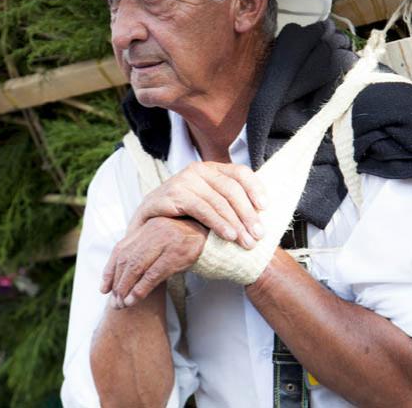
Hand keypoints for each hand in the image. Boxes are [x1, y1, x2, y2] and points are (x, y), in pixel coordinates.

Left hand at [102, 217, 207, 308]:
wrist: (214, 236)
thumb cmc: (185, 242)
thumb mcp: (162, 241)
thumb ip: (143, 250)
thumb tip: (122, 274)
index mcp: (146, 228)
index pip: (120, 249)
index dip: (109, 270)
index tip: (103, 289)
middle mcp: (152, 231)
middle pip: (126, 260)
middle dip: (117, 283)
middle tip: (115, 303)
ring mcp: (164, 241)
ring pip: (136, 267)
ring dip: (126, 288)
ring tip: (123, 304)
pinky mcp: (176, 253)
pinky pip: (153, 273)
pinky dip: (141, 288)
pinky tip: (135, 299)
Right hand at [130, 161, 267, 249]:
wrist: (145, 228)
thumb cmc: (181, 218)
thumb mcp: (207, 206)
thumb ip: (227, 203)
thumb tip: (261, 213)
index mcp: (210, 169)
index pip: (239, 172)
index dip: (255, 188)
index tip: (266, 208)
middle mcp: (197, 170)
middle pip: (231, 188)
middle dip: (248, 213)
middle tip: (259, 235)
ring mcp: (183, 180)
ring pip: (218, 200)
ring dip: (236, 223)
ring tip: (246, 241)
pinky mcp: (172, 194)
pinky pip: (202, 208)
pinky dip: (218, 223)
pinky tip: (228, 236)